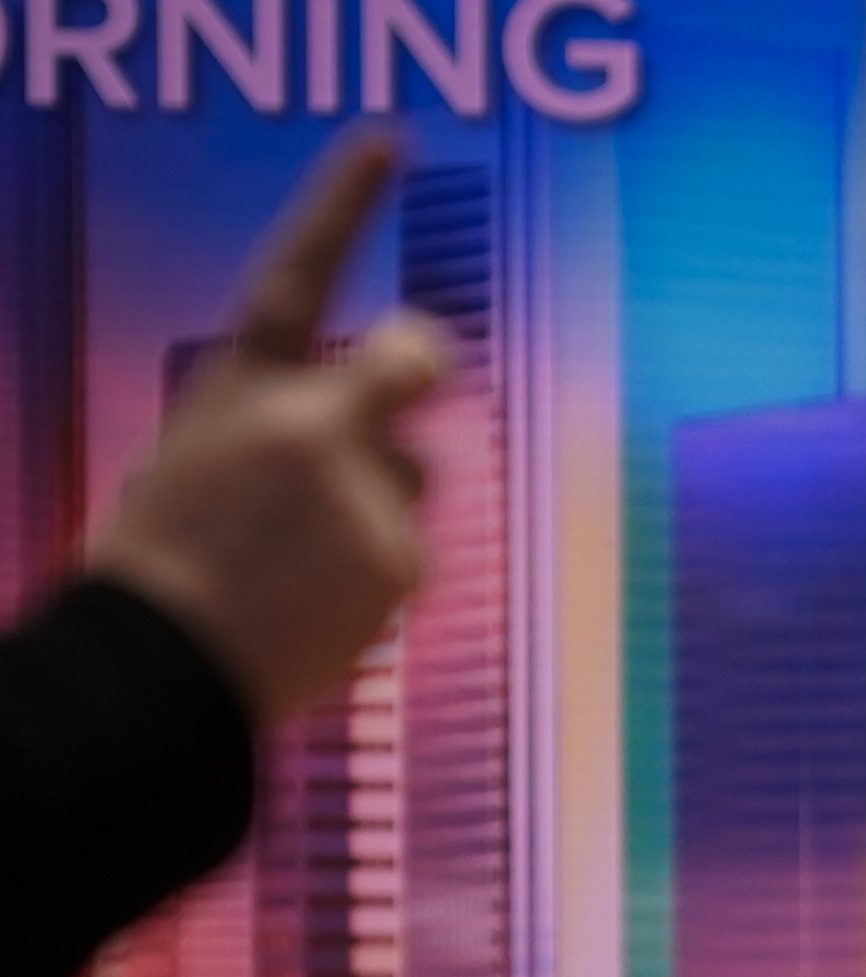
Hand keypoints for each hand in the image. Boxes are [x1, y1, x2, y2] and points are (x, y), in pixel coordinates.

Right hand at [86, 131, 450, 727]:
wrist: (163, 662)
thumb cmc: (171, 560)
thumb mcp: (202, 455)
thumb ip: (285, 423)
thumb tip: (379, 434)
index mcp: (242, 385)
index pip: (300, 271)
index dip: (345, 202)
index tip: (391, 142)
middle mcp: (313, 421)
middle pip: (416, 363)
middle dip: (419, 367)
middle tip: (407, 379)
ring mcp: (365, 489)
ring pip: (411, 479)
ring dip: (376, 509)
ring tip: (301, 561)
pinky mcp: (401, 558)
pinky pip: (406, 553)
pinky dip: (371, 578)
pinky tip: (315, 606)